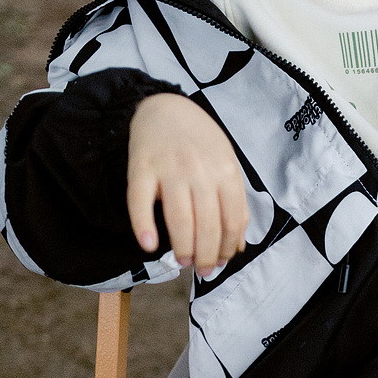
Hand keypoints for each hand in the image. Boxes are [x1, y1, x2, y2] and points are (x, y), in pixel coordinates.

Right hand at [127, 93, 248, 277]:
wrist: (165, 108)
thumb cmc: (200, 143)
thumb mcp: (226, 165)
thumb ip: (235, 203)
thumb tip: (238, 245)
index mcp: (226, 171)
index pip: (232, 220)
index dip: (227, 248)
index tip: (221, 262)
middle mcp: (200, 171)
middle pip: (207, 225)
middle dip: (206, 255)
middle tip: (202, 270)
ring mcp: (170, 169)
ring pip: (179, 219)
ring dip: (183, 247)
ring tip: (182, 262)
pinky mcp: (141, 168)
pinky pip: (140, 202)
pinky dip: (144, 226)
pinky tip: (149, 245)